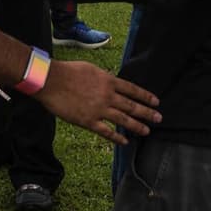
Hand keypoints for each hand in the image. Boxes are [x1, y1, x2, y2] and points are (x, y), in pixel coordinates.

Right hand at [36, 60, 160, 144]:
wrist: (51, 81)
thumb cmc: (68, 71)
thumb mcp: (91, 69)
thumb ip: (103, 78)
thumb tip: (111, 82)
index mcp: (108, 80)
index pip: (132, 89)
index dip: (145, 96)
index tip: (156, 102)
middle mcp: (108, 96)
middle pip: (132, 106)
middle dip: (147, 112)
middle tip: (159, 118)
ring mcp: (99, 110)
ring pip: (123, 120)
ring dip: (137, 126)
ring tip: (147, 130)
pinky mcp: (88, 121)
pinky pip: (106, 132)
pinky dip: (117, 138)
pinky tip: (125, 142)